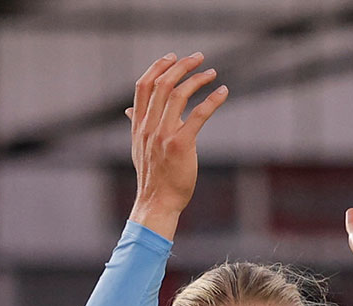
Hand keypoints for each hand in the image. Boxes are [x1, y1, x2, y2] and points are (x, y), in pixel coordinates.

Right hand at [126, 51, 229, 240]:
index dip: (158, 67)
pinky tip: (222, 92)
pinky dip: (212, 100)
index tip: (173, 57)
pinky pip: (198, 115)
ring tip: (211, 73)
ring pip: (179, 94)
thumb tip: (130, 109)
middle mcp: (149, 127)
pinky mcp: (181, 145)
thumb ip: (137, 125)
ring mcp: (163, 135)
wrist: (157, 203)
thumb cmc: (153, 177)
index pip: (143, 86)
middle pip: (163, 84)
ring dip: (197, 79)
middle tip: (199, 58)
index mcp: (139, 125)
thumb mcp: (139, 148)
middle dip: (182, 66)